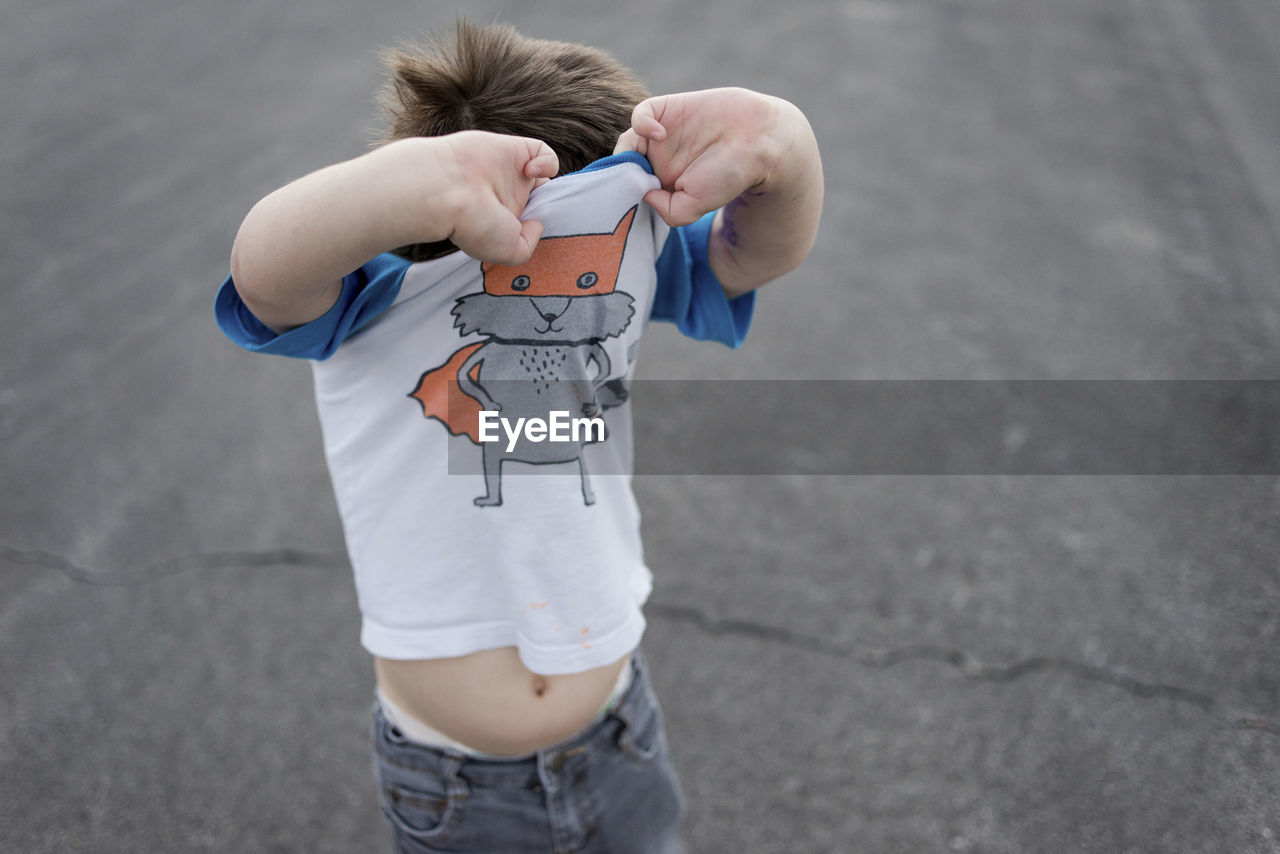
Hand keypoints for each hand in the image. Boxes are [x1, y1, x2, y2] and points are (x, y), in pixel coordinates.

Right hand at [430, 131, 559, 263]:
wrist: (448, 190)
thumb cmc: (472, 225)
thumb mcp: (509, 253)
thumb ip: (529, 245)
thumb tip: (538, 225)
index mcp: (503, 220)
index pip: (532, 219)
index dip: (543, 222)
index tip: (541, 226)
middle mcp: (507, 195)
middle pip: (540, 196)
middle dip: (549, 203)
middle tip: (543, 208)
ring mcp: (510, 172)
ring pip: (544, 173)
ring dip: (547, 183)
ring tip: (533, 190)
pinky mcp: (512, 149)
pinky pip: (542, 150)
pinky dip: (547, 161)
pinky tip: (530, 171)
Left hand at [614, 88, 790, 225]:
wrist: (758, 139)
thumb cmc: (730, 175)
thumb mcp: (694, 206)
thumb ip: (665, 209)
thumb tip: (643, 192)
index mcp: (662, 183)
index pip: (629, 186)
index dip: (624, 190)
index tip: (629, 195)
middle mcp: (658, 159)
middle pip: (623, 164)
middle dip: (621, 173)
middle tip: (633, 179)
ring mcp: (661, 133)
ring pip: (628, 141)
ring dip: (628, 152)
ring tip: (645, 162)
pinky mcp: (668, 110)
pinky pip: (640, 114)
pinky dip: (642, 124)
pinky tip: (660, 135)